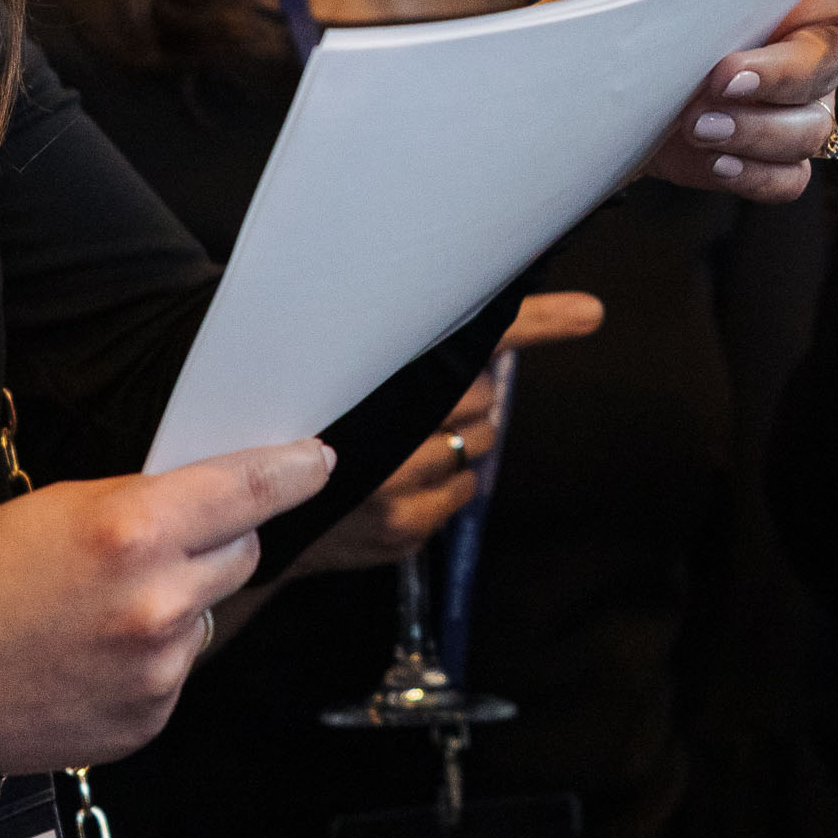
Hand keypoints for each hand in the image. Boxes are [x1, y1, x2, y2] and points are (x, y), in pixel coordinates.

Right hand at [0, 437, 332, 774]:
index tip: (318, 460)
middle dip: (215, 539)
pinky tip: (89, 656)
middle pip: (242, 552)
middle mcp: (157, 604)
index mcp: (131, 532)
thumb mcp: (56, 510)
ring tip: (97, 611)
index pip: (251, 489)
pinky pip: (176, 670)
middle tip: (155, 543)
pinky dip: (149, 658)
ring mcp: (156, 672)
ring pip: (206, 613)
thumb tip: (211, 502)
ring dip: (177, 603)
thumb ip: (142, 504)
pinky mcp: (147, 722)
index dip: (294, 470)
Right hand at [274, 293, 601, 582]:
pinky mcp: (400, 532)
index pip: (475, 336)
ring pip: (478, 445)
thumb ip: (460, 329)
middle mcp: (383, 430)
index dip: (535, 321)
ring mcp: (392, 488)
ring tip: (407, 438)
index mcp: (372, 374)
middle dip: (463, 394)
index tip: (588, 314)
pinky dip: (447, 482)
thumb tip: (572, 305)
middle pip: (481, 397)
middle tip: (418, 399)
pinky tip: (406, 474)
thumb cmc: (314, 417)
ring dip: (457, 437)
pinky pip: (464, 492)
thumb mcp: (362, 359)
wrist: (250, 504)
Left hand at [548, 0, 837, 203]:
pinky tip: (715, 160)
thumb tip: (678, 11)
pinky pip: (788, 179)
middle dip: (775, 75)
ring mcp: (800, 109)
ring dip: (753, 130)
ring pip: (809, 131)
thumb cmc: (629, 11)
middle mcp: (814, 46)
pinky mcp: (771, 161)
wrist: (595, 85)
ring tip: (695, 123)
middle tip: (717, 79)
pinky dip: (753, 174)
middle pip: (829, 65)